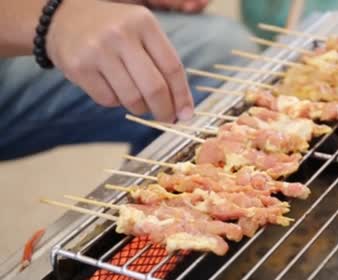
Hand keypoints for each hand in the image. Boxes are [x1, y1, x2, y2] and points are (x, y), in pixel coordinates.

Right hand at [47, 0, 193, 121]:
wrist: (65, 18)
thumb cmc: (115, 30)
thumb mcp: (142, 31)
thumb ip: (162, 62)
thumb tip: (182, 107)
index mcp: (144, 23)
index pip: (172, 67)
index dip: (182, 96)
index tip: (186, 114)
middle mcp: (121, 34)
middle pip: (154, 87)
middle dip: (164, 110)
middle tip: (166, 118)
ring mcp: (98, 51)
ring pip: (132, 98)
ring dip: (140, 108)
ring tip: (139, 102)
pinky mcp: (79, 67)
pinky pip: (108, 100)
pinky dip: (116, 102)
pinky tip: (114, 89)